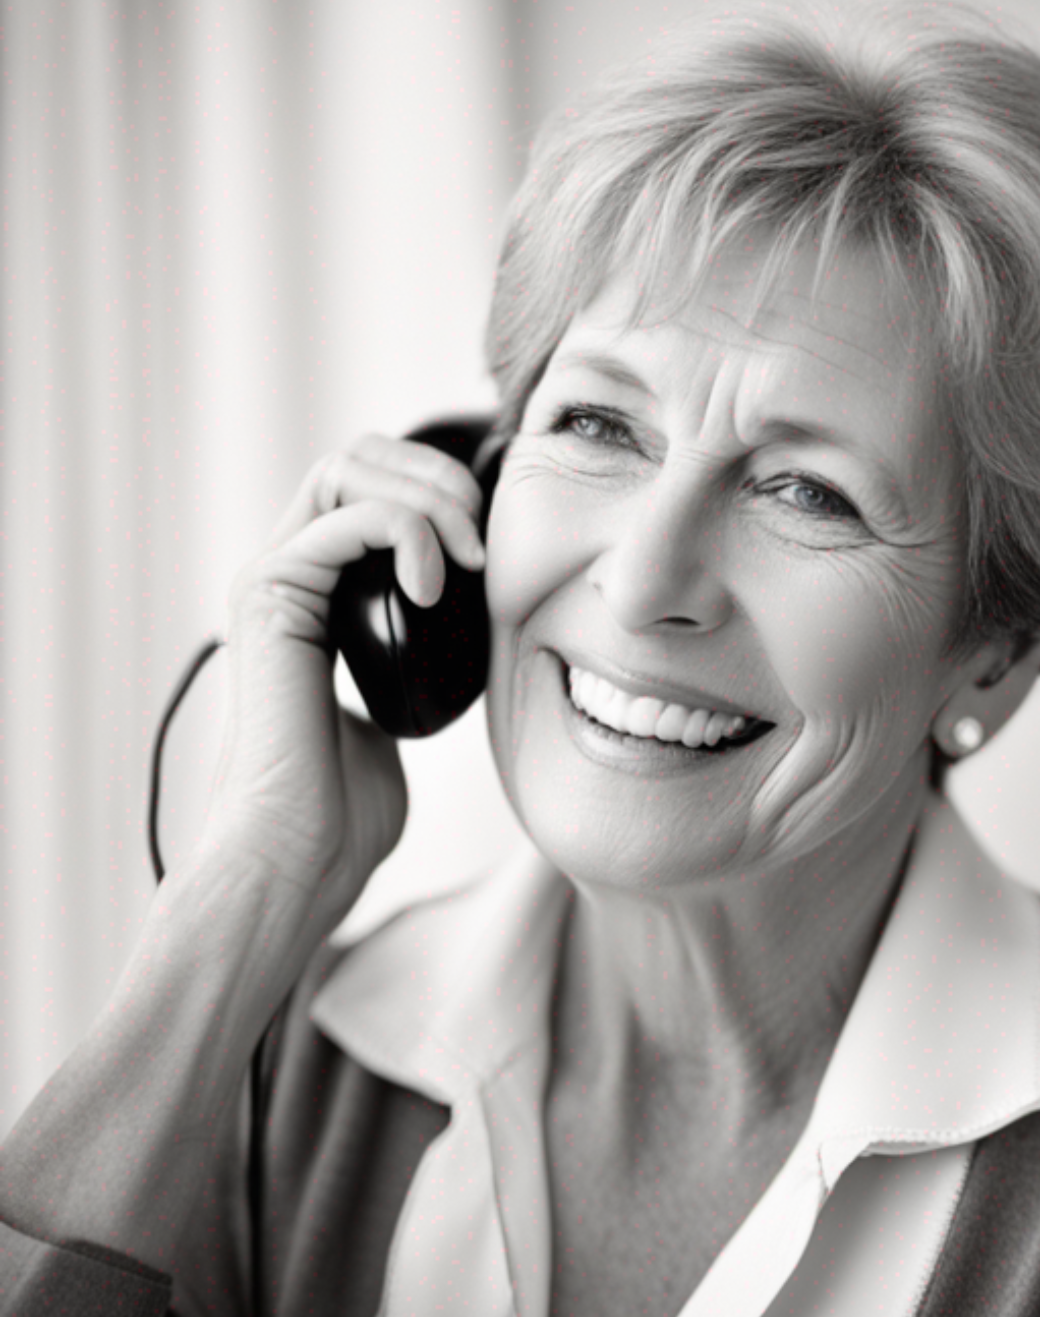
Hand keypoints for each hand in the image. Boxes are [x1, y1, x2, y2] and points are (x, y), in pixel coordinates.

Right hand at [204, 433, 486, 914]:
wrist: (300, 857)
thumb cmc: (346, 809)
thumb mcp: (409, 707)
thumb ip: (422, 657)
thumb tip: (467, 638)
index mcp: (319, 595)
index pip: (374, 488)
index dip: (440, 492)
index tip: (494, 546)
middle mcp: (290, 577)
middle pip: (360, 459)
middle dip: (437, 479)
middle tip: (484, 540)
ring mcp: (275, 581)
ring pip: (348, 468)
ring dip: (427, 496)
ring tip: (467, 556)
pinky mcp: (269, 595)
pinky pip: (343, 515)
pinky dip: (404, 532)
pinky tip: (436, 584)